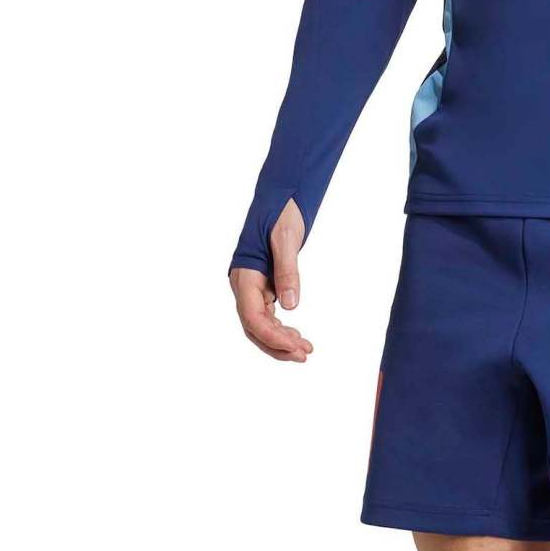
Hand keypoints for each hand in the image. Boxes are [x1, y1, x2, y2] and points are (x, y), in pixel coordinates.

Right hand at [228, 199, 312, 362]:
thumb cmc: (281, 211)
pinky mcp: (262, 287)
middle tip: (305, 354)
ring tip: (306, 349)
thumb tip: (291, 306)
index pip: (252, 317)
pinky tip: (297, 336)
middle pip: (254, 327)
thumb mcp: (286, 237)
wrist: (281, 195)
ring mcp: (252, 287)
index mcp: (244, 274)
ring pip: (260, 325)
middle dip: (277, 345)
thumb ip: (287, 271)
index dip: (272, 337)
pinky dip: (281, 329)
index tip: (296, 348)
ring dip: (281, 340)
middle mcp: (244, 284)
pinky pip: (268, 316)